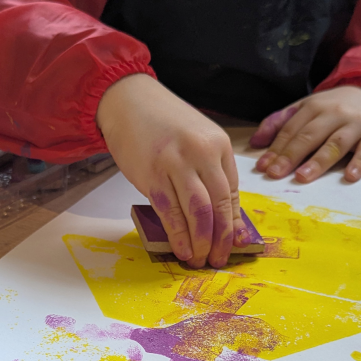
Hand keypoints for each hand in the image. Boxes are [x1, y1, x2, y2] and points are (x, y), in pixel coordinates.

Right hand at [96, 74, 248, 268]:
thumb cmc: (162, 122)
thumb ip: (210, 171)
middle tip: (218, 259)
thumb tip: (221, 215)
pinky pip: (170, 212)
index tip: (233, 244)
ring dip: (201, 242)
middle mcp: (201, 153)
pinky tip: (181, 248)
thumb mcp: (196, 139)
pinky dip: (178, 235)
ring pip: (198, 212)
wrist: (127, 101)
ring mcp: (176, 163)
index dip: (233, 223)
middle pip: (219, 205)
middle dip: (221, 239)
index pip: (232, 192)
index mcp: (218, 145)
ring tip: (200, 259)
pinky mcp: (152, 174)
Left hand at [250, 86, 360, 182]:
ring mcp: (357, 124)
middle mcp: (335, 113)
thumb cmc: (332, 108)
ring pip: (336, 143)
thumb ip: (279, 123)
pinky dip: (360, 163)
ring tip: (303, 177)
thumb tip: (255, 143)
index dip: (276, 149)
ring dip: (319, 161)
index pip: (291, 130)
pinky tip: (350, 176)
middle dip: (291, 155)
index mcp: (314, 106)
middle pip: (310, 136)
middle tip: (276, 174)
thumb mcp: (305, 108)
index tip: (263, 167)